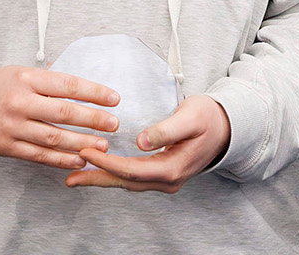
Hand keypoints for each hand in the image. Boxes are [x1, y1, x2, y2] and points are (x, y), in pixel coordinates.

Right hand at [0, 66, 119, 169]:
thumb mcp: (19, 73)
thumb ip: (48, 80)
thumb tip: (83, 85)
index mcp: (25, 78)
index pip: (66, 84)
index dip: (93, 92)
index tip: (114, 98)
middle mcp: (18, 102)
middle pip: (62, 112)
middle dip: (92, 119)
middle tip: (114, 124)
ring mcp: (11, 126)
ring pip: (53, 138)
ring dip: (81, 143)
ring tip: (102, 146)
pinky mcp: (6, 147)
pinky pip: (39, 156)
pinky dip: (61, 160)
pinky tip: (79, 160)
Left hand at [65, 94, 229, 193]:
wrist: (229, 128)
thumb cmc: (210, 118)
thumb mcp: (190, 117)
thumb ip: (166, 129)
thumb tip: (141, 141)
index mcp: (173, 168)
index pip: (131, 169)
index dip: (106, 162)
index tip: (85, 151)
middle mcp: (168, 180)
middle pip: (125, 182)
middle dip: (96, 178)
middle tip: (70, 176)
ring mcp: (166, 180)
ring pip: (128, 183)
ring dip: (102, 178)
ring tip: (77, 176)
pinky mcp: (163, 174)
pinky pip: (134, 178)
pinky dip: (114, 174)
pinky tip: (100, 169)